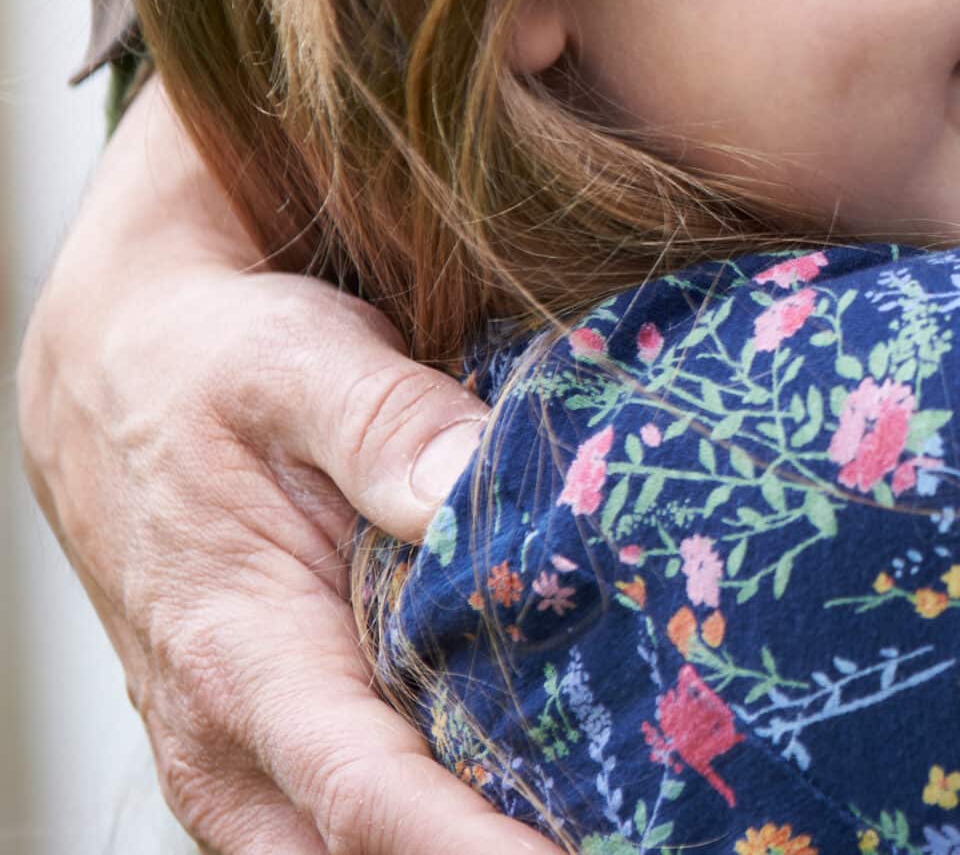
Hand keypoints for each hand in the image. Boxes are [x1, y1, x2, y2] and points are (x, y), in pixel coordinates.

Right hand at [14, 84, 548, 854]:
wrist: (115, 379)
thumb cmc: (212, 368)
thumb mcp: (296, 360)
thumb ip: (388, 422)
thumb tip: (474, 480)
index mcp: (239, 656)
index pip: (367, 797)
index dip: (474, 850)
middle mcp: (230, 744)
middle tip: (639, 834)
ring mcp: (246, 768)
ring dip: (471, 841)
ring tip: (617, 819)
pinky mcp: (275, 760)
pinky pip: (353, 832)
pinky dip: (446, 826)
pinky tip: (552, 799)